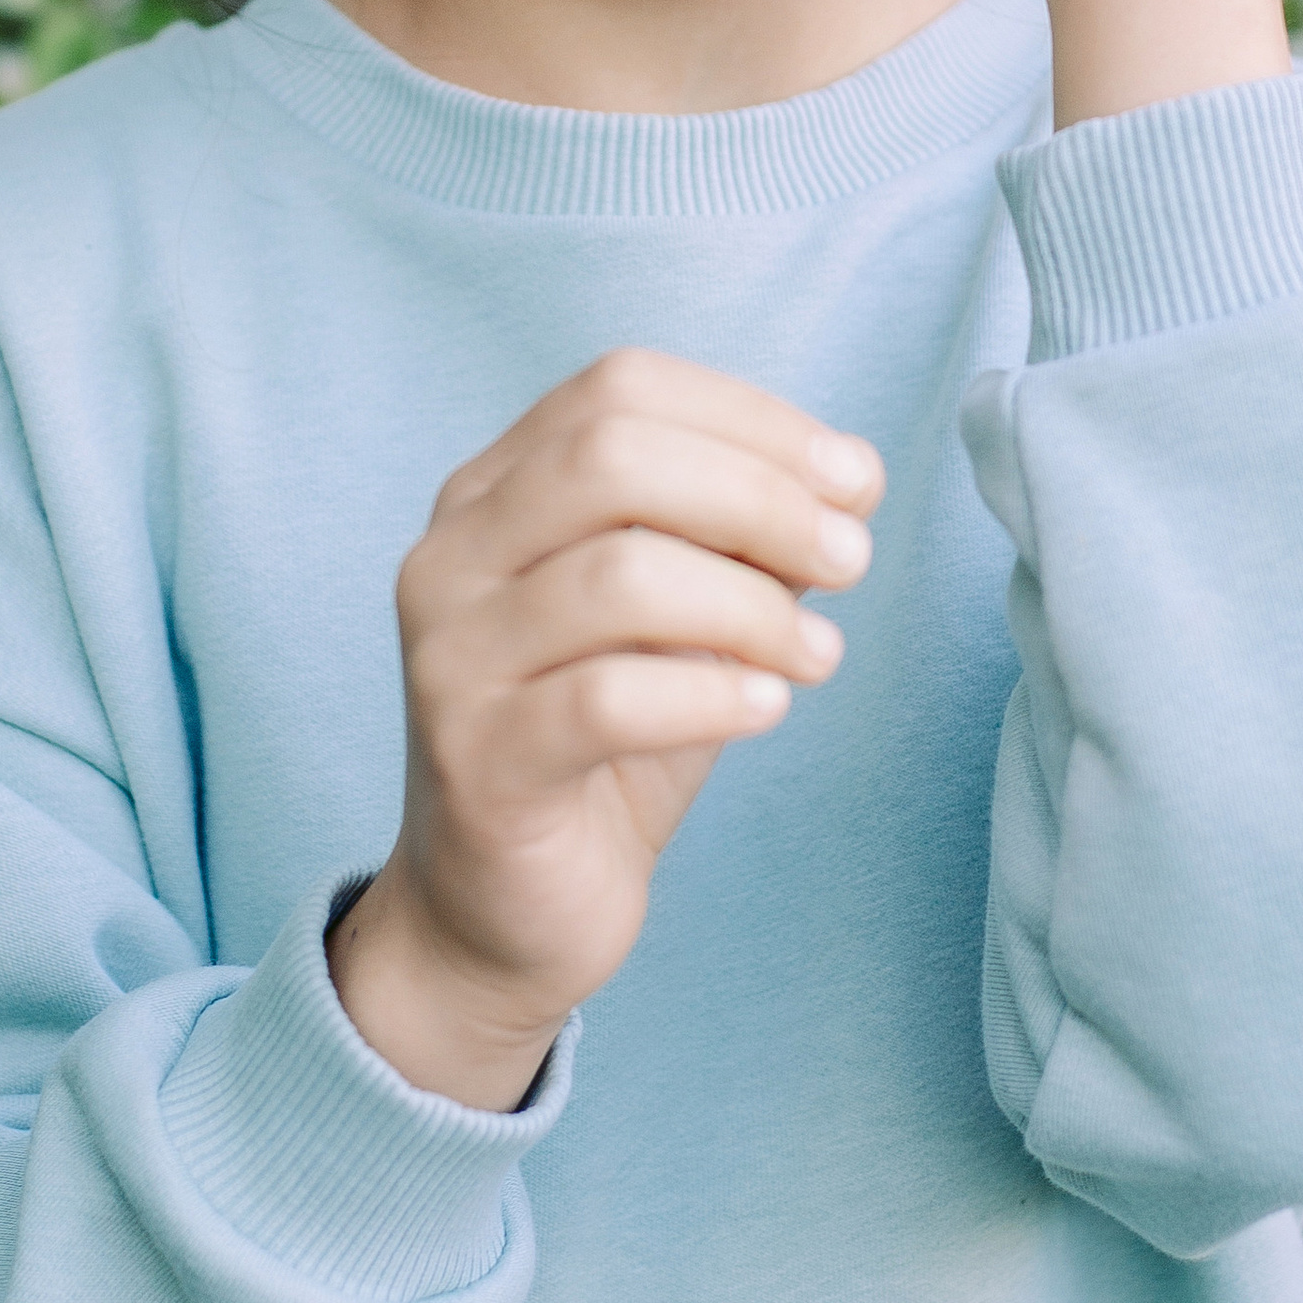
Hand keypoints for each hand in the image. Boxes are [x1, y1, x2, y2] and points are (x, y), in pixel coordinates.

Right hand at [329, 351, 883, 1108]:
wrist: (500, 915)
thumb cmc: (607, 743)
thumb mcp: (680, 617)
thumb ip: (737, 540)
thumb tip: (845, 483)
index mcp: (493, 492)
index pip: (620, 387)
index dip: (752, 418)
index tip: (852, 477)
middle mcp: (450, 556)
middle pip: (612, 457)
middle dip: (759, 496)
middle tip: (850, 557)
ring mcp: (451, 659)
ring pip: (618, 577)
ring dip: (753, 606)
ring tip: (818, 653)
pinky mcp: (477, 761)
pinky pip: (609, 701)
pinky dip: (713, 695)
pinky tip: (766, 708)